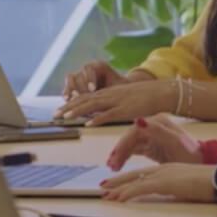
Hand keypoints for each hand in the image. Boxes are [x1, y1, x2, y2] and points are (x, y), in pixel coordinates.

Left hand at [58, 78, 177, 126]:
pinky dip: (97, 119)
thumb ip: (112, 106)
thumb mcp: (124, 100)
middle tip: (55, 115)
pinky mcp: (125, 109)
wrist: (160, 92)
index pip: (85, 97)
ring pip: (92, 105)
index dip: (71, 103)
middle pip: (84, 100)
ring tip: (65, 117)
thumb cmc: (145, 97)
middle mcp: (109, 95)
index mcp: (108, 93)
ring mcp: (116, 101)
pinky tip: (88, 123)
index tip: (60, 110)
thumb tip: (101, 115)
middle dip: (68, 108)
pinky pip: (108, 114)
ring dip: (77, 111)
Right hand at [62, 60, 137, 100]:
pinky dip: (67, 92)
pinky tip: (67, 99)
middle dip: (80, 86)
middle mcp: (88, 69)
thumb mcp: (120, 87)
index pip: (89, 69)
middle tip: (82, 96)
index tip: (93, 90)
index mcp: (99, 66)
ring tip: (73, 98)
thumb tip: (111, 92)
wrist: (120, 91)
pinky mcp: (75, 85)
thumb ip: (115, 89)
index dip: (89, 79)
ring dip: (71, 88)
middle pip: (79, 74)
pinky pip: (67, 86)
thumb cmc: (121, 88)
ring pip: (71, 78)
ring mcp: (80, 76)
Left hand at [99, 163, 216, 203]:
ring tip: (106, 196)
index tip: (118, 185)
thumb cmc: (212, 183)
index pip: (144, 174)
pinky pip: (141, 188)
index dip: (129, 179)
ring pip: (134, 181)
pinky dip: (128, 193)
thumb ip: (179, 188)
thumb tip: (174, 195)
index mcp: (170, 169)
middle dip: (118, 182)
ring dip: (118, 189)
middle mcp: (164, 169)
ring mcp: (164, 174)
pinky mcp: (165, 182)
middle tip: (104, 188)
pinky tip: (119, 199)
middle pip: (135, 175)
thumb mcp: (191, 185)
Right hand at [106, 114, 203, 170]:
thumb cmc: (191, 153)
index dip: (123, 143)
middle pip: (130, 138)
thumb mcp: (175, 142)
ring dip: (120, 156)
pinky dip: (125, 158)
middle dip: (119, 151)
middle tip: (111, 166)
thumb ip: (157, 130)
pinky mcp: (151, 146)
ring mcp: (151, 136)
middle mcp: (153, 126)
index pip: (134, 131)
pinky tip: (118, 166)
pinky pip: (134, 151)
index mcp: (158, 121)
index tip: (115, 156)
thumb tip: (138, 120)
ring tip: (113, 169)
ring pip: (130, 145)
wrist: (201, 163)